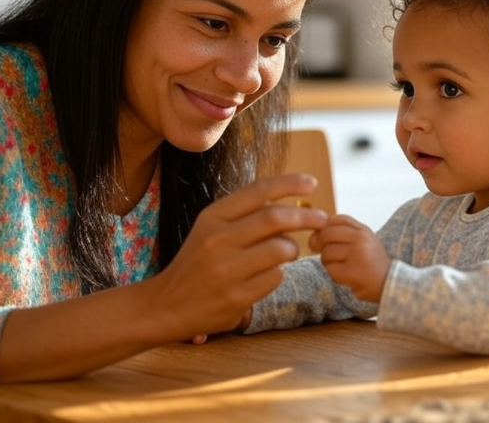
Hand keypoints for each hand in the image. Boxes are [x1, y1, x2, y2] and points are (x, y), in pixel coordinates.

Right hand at [149, 173, 327, 341]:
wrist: (166, 305)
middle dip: (305, 216)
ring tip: (288, 253)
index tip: (312, 182)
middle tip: (322, 219)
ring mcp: (227, 269)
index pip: (258, 190)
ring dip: (293, 249)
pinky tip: (267, 276)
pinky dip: (280, 273)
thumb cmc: (197, 262)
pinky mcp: (237, 296)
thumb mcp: (211, 229)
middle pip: (275, 218)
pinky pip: (276, 277)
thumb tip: (291, 204)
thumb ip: (244, 215)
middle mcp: (218, 239)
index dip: (289, 184)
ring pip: (281, 249)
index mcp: (213, 216)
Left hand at [309, 214, 390, 302]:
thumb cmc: (370, 262)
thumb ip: (343, 233)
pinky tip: (344, 276)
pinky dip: (333, 273)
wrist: (389, 283)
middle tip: (327, 254)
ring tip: (339, 266)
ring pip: (326, 252)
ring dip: (327, 261)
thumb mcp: (363, 241)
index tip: (325, 237)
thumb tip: (313, 236)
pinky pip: (330, 269)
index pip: (338, 219)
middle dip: (321, 245)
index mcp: (363, 230)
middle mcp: (361, 239)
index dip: (326, 227)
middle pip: (327, 234)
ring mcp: (357, 255)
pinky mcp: (353, 272)